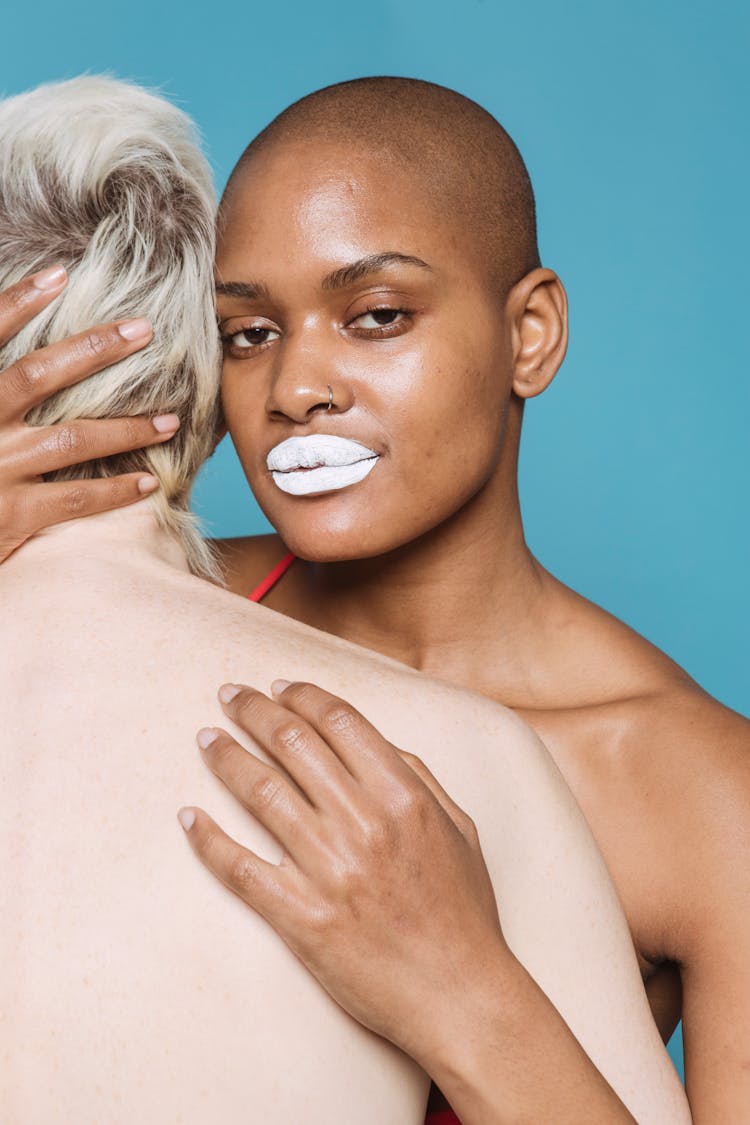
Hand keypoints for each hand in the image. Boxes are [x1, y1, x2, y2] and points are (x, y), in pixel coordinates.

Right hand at [0, 265, 180, 562]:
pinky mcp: (12, 516)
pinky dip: (116, 490)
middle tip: (144, 329)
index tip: (60, 274)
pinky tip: (149, 482)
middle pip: (37, 375)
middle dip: (94, 349)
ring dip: (126, 428)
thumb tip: (21, 341)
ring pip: (72, 439)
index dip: (17, 302)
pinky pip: (76, 498)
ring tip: (170, 421)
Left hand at [179, 680, 509, 1064]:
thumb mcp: (460, 828)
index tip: (277, 687)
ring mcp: (329, 871)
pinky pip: (240, 868)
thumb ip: (419, 777)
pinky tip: (190, 817)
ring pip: (260, 792)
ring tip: (206, 740)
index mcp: (404, 796)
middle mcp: (364, 824)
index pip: (339, 721)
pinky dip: (209, 839)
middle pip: (292, 743)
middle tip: (230, 695)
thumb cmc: (463, 912)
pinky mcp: (301, 917)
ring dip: (226, 757)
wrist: (459, 995)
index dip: (301, 694)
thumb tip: (374, 740)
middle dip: (253, 710)